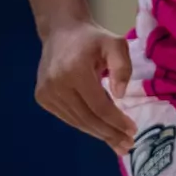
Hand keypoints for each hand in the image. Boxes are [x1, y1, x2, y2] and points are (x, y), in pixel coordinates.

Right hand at [36, 21, 136, 153]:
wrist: (61, 31)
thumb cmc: (92, 39)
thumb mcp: (116, 44)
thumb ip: (123, 67)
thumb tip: (120, 95)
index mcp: (75, 71)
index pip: (99, 106)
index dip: (116, 121)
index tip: (133, 130)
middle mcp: (57, 85)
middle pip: (88, 118)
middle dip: (109, 133)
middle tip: (128, 144)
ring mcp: (46, 93)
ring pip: (77, 121)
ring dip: (99, 133)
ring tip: (117, 143)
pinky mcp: (42, 97)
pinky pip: (68, 117)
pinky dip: (85, 125)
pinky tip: (100, 130)